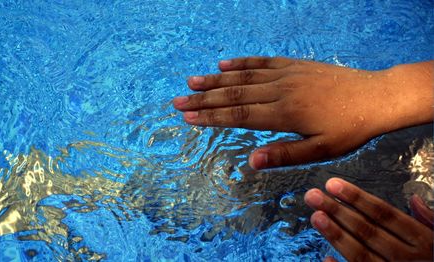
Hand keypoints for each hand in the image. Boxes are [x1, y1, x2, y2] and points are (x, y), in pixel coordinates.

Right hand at [173, 57, 432, 168]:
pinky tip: (224, 64)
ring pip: (243, 77)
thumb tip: (252, 161)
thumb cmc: (349, 129)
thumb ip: (284, 155)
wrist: (376, 97)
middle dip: (204, 99)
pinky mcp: (294, 65)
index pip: (239, 115)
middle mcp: (279, 91)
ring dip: (216, 80)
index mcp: (284, 114)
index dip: (211, 116)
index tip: (187, 117)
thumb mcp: (321, 151)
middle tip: (178, 101)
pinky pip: (262, 62)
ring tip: (192, 82)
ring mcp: (286, 75)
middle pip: (234, 94)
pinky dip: (241, 63)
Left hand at [304, 178, 432, 261]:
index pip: (385, 214)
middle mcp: (408, 259)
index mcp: (424, 242)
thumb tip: (414, 199)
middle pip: (368, 231)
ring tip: (316, 217)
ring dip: (336, 235)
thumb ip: (431, 221)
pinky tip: (325, 258)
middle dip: (338, 211)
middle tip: (313, 196)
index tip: (332, 185)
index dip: (357, 198)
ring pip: (361, 255)